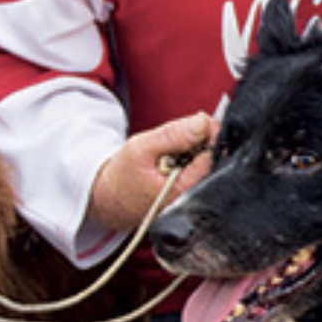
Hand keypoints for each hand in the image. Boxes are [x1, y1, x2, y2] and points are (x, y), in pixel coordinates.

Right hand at [86, 112, 215, 234]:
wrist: (108, 199)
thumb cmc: (121, 176)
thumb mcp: (141, 148)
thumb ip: (172, 136)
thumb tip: (202, 122)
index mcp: (181, 192)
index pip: (211, 159)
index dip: (212, 136)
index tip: (205, 121)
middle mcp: (191, 199)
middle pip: (213, 163)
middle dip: (205, 142)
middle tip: (191, 129)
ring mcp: (191, 199)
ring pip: (207, 167)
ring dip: (198, 150)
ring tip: (176, 146)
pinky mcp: (189, 195)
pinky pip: (200, 172)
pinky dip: (193, 158)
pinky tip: (178, 156)